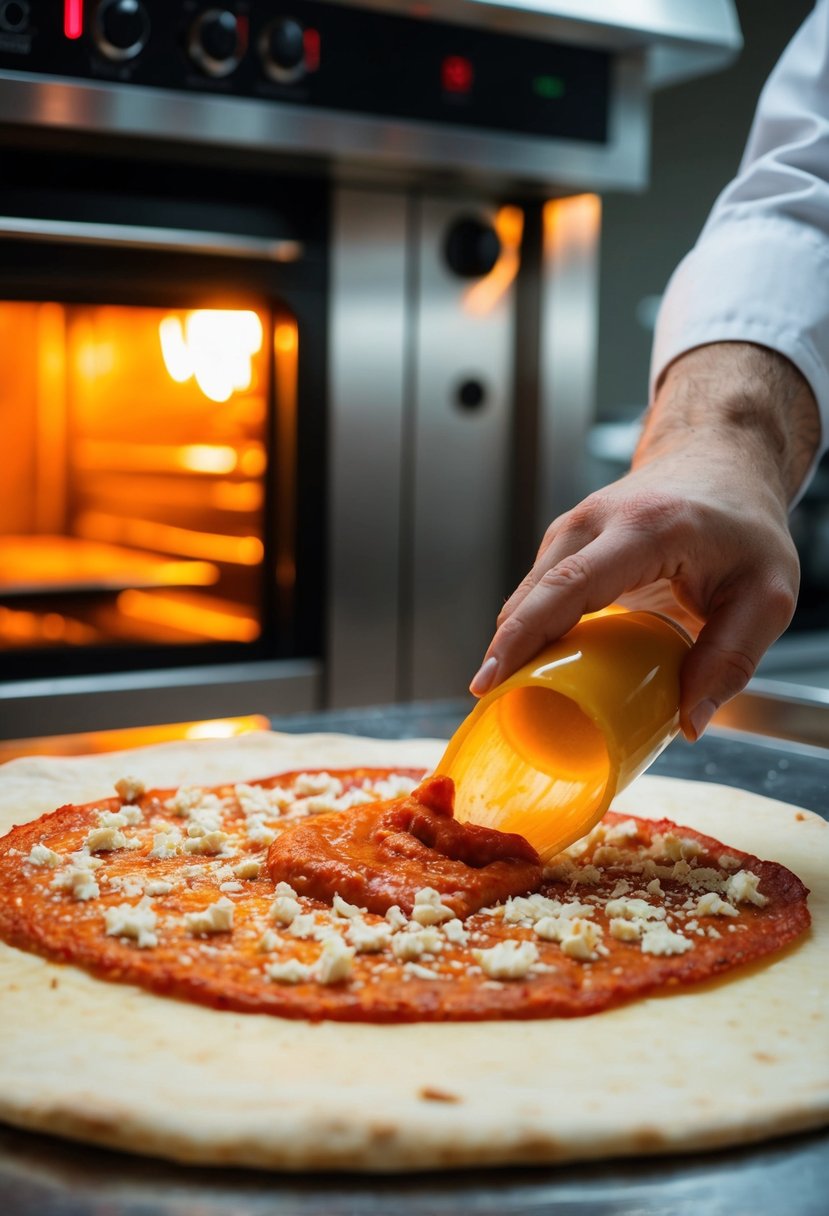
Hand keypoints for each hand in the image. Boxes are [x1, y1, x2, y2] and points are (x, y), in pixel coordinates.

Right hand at [470, 343, 820, 739]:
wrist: (720, 461)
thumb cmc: (743, 526)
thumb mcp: (768, 594)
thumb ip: (733, 658)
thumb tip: (690, 721)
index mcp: (644, 529)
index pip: (569, 586)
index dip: (525, 635)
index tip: (493, 678)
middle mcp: (596, 521)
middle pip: (533, 593)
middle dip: (505, 650)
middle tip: (490, 702)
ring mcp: (574, 528)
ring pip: (528, 593)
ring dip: (516, 643)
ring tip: (511, 692)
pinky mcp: (567, 542)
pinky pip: (538, 592)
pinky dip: (531, 629)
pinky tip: (535, 664)